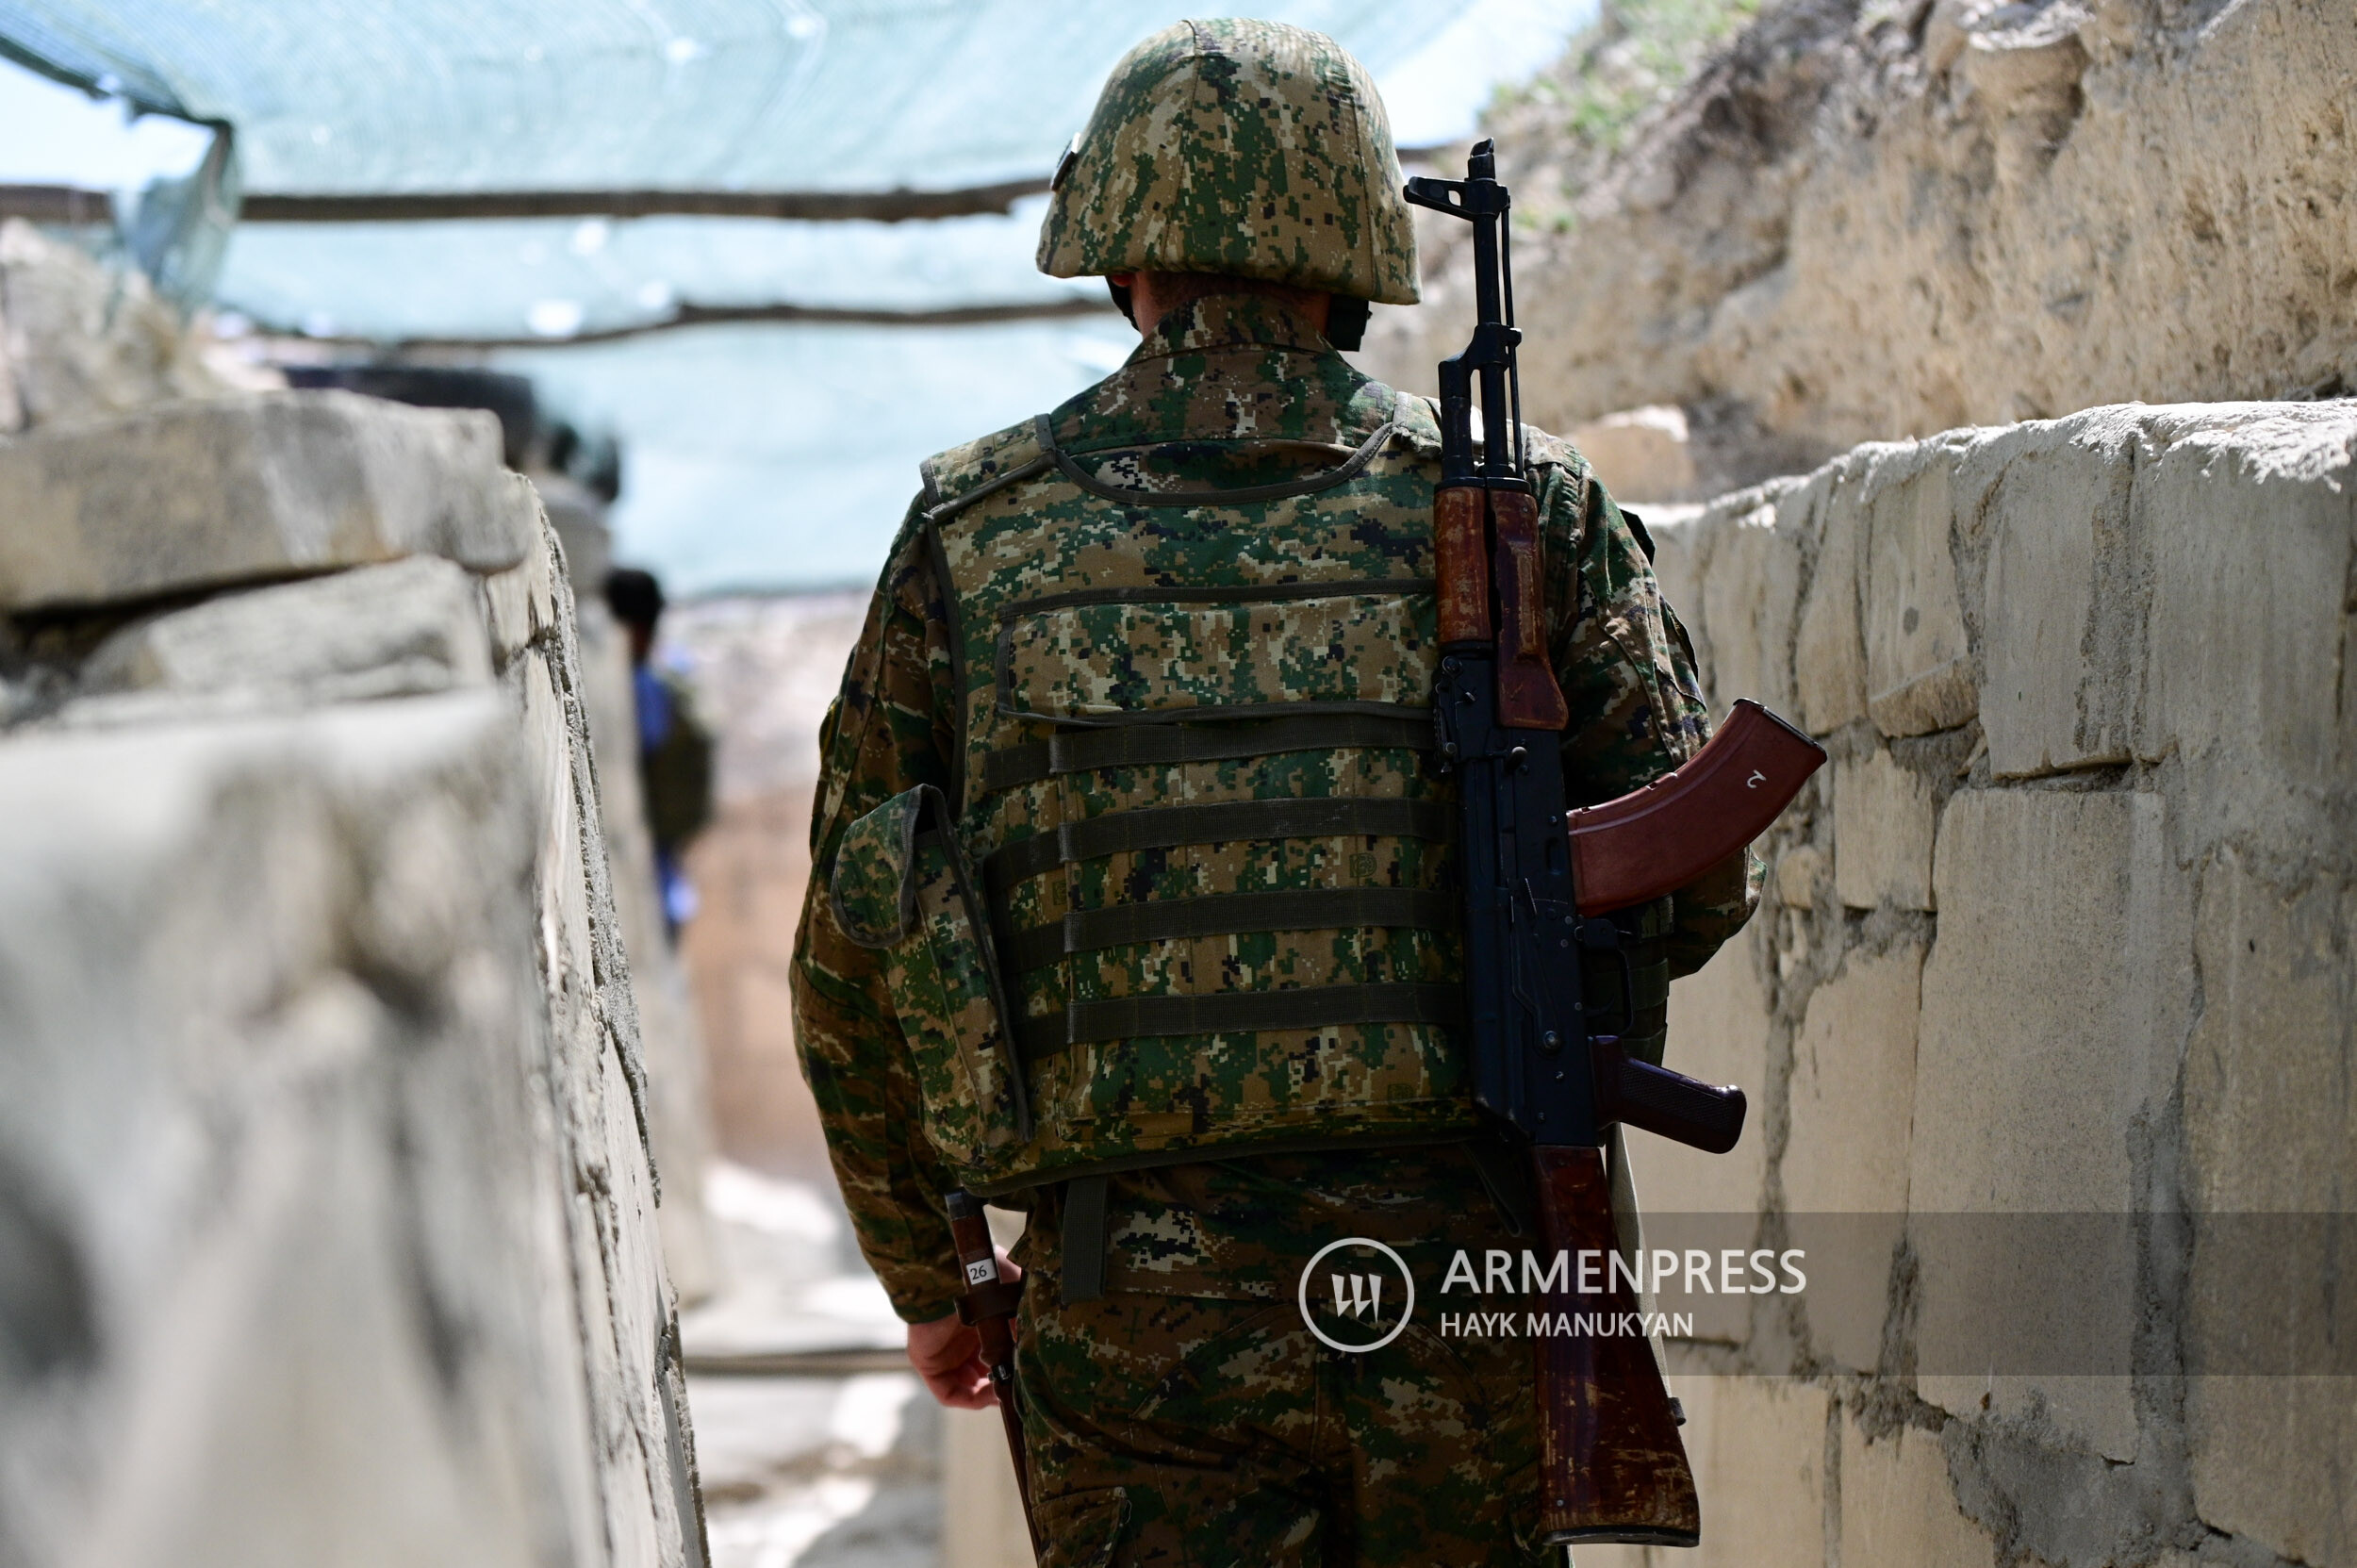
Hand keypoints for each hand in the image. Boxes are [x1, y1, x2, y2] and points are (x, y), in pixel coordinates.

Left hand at [907, 1251, 1021, 1408]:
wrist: (956, 1275)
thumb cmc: (988, 1278)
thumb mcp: (1016, 1300)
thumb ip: (1024, 1325)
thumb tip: (1037, 1350)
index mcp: (980, 1321)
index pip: (996, 1353)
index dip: (1012, 1367)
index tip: (1028, 1374)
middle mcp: (961, 1338)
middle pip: (982, 1372)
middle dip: (1001, 1383)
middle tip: (1018, 1388)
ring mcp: (943, 1352)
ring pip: (967, 1386)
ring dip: (988, 1394)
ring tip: (1005, 1391)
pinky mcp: (928, 1364)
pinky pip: (948, 1392)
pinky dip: (970, 1399)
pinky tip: (990, 1394)